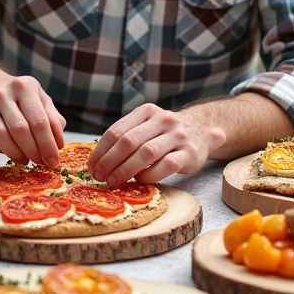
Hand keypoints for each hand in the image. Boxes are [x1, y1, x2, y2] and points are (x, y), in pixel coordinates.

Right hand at [0, 74, 65, 167]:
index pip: (39, 121)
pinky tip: (7, 151)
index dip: (48, 144)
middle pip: (20, 130)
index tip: (54, 161)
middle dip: (33, 151)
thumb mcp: (37, 97)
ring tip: (25, 159)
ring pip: (1, 135)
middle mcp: (3, 94)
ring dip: (15, 153)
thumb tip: (59, 143)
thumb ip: (52, 117)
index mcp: (24, 87)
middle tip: (40, 163)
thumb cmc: (15, 94)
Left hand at [88, 104, 225, 185]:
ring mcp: (178, 135)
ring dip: (126, 170)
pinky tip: (140, 181)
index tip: (91, 167)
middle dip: (110, 162)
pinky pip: (166, 166)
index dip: (100, 151)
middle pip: (129, 142)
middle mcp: (163, 119)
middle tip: (99, 177)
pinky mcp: (190, 153)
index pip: (116, 131)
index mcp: (146, 111)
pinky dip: (149, 175)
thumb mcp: (146, 126)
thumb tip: (97, 162)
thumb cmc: (165, 134)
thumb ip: (126, 138)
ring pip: (146, 153)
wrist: (202, 131)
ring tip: (114, 182)